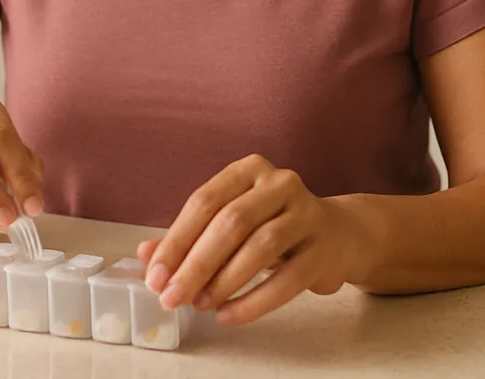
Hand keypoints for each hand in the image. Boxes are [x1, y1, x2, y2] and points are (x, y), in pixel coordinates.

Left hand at [136, 154, 363, 324]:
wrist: (338, 236)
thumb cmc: (272, 226)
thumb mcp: (231, 222)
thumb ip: (191, 237)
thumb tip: (146, 257)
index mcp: (248, 170)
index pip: (204, 201)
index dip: (177, 240)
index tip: (155, 275)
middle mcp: (279, 183)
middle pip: (230, 223)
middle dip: (196, 264)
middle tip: (171, 297)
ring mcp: (306, 212)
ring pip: (259, 247)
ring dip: (223, 282)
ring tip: (200, 305)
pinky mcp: (323, 247)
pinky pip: (287, 279)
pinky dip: (254, 301)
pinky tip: (229, 314)